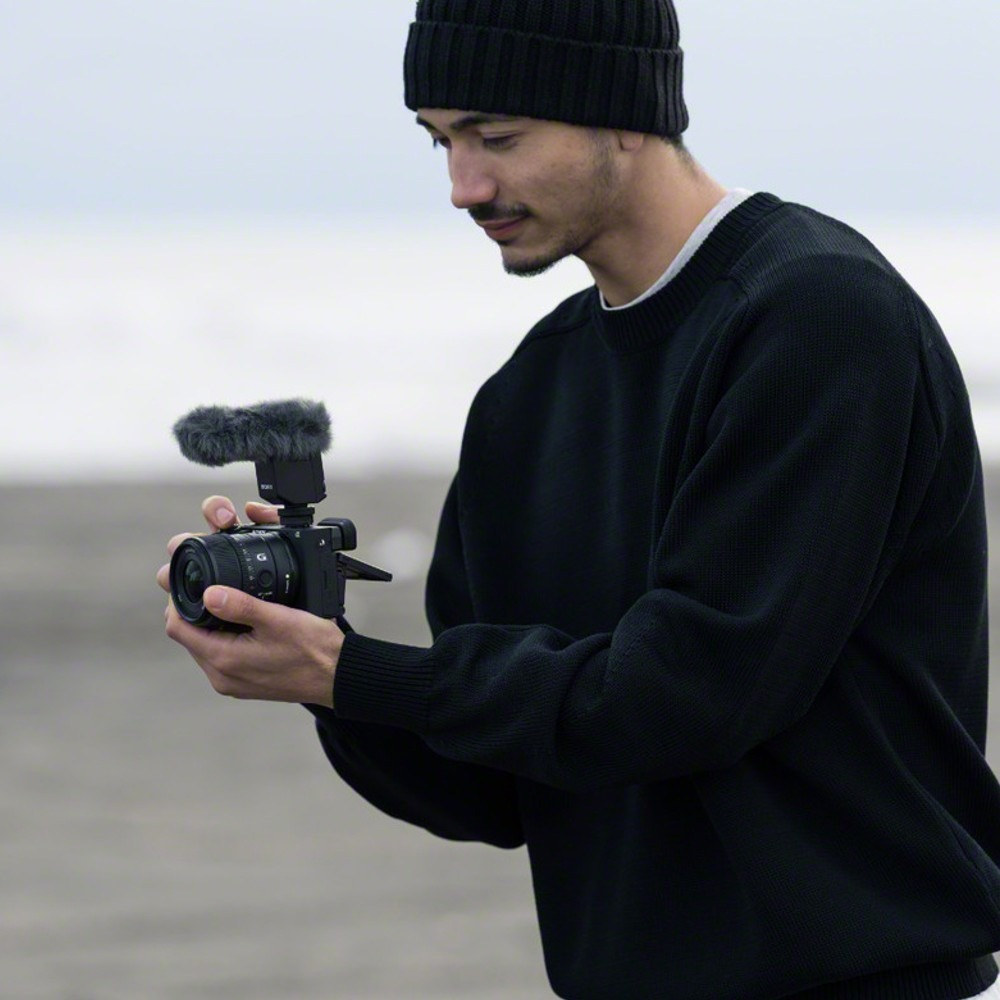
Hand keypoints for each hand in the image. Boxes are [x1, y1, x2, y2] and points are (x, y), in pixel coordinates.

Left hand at [156, 495, 343, 707]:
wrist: (338, 676)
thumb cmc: (314, 649)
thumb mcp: (279, 620)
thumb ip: (242, 606)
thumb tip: (208, 593)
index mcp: (224, 659)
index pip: (177, 627)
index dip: (178, 600)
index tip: (192, 580)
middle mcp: (221, 676)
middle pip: (188, 636)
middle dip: (192, 610)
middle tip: (211, 584)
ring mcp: (232, 682)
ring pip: (203, 646)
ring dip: (209, 623)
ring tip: (228, 601)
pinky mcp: (244, 684)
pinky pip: (221, 656)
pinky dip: (223, 637)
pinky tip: (243, 623)